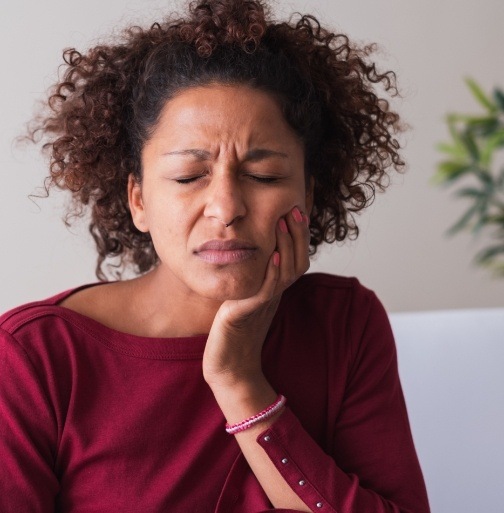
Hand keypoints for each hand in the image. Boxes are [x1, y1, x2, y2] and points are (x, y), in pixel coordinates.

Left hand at [202, 206, 310, 391]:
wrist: (229, 367)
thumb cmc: (234, 333)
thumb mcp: (247, 299)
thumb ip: (255, 279)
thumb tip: (255, 255)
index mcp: (275, 290)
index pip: (295, 259)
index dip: (298, 236)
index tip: (295, 210)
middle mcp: (275, 296)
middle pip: (296, 262)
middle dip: (297, 234)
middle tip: (295, 209)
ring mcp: (264, 305)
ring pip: (285, 272)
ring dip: (286, 246)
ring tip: (283, 222)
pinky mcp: (248, 314)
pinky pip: (266, 291)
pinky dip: (271, 272)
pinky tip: (270, 255)